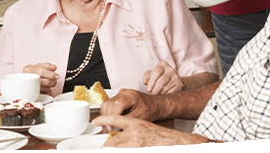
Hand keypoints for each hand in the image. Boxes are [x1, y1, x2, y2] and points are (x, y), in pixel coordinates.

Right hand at [23, 63, 59, 93]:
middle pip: (43, 81)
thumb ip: (47, 66)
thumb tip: (54, 67)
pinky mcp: (32, 95)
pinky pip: (44, 95)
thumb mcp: (38, 66)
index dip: (51, 74)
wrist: (24, 82)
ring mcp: (29, 87)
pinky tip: (46, 89)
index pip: (41, 71)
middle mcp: (27, 78)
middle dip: (51, 81)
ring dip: (49, 87)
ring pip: (44, 88)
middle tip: (54, 81)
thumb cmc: (32, 74)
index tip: (57, 76)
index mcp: (28, 69)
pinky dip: (48, 92)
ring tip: (48, 84)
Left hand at [92, 115, 207, 146]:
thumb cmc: (160, 135)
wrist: (175, 143)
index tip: (95, 122)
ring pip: (116, 148)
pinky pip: (125, 150)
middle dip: (105, 145)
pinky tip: (122, 148)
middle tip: (100, 145)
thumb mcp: (144, 124)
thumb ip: (129, 127)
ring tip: (106, 148)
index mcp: (135, 124)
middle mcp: (134, 135)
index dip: (103, 120)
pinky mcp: (137, 150)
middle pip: (111, 142)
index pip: (114, 119)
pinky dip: (122, 149)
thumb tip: (113, 130)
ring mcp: (136, 145)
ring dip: (111, 148)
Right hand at [100, 89, 160, 121]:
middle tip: (108, 129)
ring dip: (105, 116)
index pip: (115, 105)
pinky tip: (110, 120)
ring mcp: (120, 94)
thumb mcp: (140, 117)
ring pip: (106, 104)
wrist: (155, 105)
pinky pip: (109, 104)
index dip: (111, 117)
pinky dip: (108, 113)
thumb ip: (127, 120)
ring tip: (108, 126)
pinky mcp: (118, 97)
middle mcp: (123, 93)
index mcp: (130, 96)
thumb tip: (116, 126)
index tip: (110, 127)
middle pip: (108, 104)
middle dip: (106, 117)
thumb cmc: (151, 109)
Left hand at [143, 61, 182, 94]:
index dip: (151, 82)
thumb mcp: (151, 74)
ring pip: (165, 88)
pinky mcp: (179, 84)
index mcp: (163, 64)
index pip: (156, 73)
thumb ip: (146, 76)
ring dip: (159, 93)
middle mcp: (170, 69)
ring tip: (156, 93)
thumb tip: (145, 82)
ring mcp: (176, 77)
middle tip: (151, 93)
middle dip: (155, 89)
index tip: (148, 89)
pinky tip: (162, 93)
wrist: (172, 79)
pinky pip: (170, 92)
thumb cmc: (158, 76)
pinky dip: (165, 94)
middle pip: (161, 81)